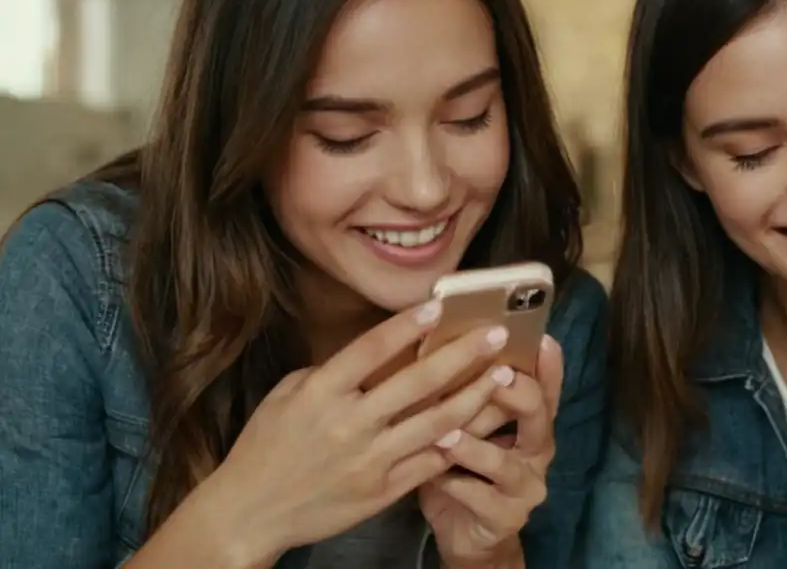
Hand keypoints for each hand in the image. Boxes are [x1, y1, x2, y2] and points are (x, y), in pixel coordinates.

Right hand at [196, 300, 511, 563]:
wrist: (251, 512)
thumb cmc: (266, 446)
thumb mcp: (287, 395)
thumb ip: (331, 371)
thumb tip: (378, 349)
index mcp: (321, 393)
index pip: (371, 350)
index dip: (408, 325)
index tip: (441, 305)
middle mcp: (349, 424)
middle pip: (417, 382)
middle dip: (463, 355)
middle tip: (497, 335)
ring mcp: (370, 461)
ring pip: (437, 422)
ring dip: (475, 396)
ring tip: (504, 375)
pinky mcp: (383, 491)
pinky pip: (431, 461)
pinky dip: (460, 440)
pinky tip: (484, 422)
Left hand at [420, 334, 564, 567]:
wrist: (469, 534)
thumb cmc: (465, 468)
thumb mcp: (469, 428)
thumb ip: (469, 396)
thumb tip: (444, 344)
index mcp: (532, 424)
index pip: (547, 388)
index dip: (549, 365)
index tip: (542, 338)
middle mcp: (538, 451)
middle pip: (539, 416)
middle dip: (517, 393)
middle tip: (495, 374)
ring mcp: (525, 486)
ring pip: (505, 462)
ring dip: (474, 447)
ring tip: (445, 434)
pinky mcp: (506, 517)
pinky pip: (480, 498)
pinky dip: (456, 485)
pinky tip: (435, 477)